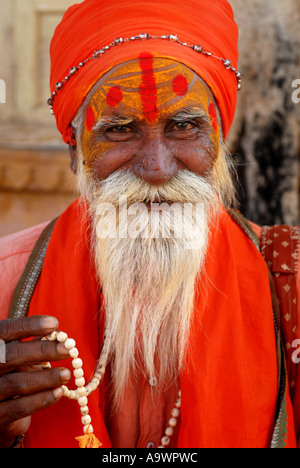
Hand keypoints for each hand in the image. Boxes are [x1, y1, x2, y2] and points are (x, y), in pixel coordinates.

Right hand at [0, 315, 70, 447]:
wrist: (1, 412)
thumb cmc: (14, 375)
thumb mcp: (20, 356)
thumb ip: (35, 343)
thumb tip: (59, 333)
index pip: (6, 330)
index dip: (29, 325)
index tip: (54, 323)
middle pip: (12, 355)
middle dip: (43, 350)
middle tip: (68, 349)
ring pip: (17, 382)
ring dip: (46, 378)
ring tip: (67, 374)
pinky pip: (19, 407)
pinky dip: (42, 399)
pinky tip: (59, 392)